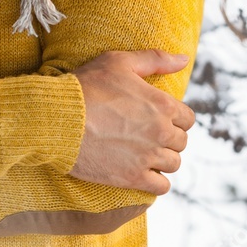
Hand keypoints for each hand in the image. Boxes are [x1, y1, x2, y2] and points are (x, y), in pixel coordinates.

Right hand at [70, 49, 194, 194]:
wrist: (58, 119)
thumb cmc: (86, 86)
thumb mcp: (119, 61)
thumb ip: (155, 59)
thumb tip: (184, 59)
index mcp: (162, 105)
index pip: (188, 118)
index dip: (175, 118)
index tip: (159, 119)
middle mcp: (161, 132)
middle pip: (181, 142)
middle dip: (168, 139)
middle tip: (147, 135)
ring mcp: (147, 157)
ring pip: (173, 164)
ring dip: (163, 160)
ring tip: (145, 154)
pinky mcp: (132, 177)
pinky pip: (161, 187)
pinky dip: (156, 182)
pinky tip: (143, 173)